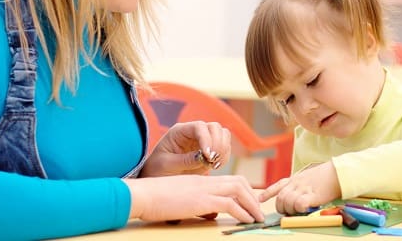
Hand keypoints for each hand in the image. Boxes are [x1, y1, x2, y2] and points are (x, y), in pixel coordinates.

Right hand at [124, 174, 264, 222]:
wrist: (142, 194)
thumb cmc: (155, 199)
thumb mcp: (180, 198)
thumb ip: (196, 202)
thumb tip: (209, 214)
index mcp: (201, 180)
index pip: (230, 179)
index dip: (245, 190)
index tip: (252, 202)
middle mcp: (206, 181)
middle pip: (239, 182)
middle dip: (253, 196)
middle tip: (259, 211)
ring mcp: (204, 189)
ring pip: (238, 190)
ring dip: (252, 205)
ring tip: (258, 218)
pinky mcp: (201, 201)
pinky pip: (229, 204)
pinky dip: (242, 212)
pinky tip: (247, 221)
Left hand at [140, 121, 230, 176]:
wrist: (158, 176)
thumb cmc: (157, 169)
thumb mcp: (166, 165)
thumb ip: (184, 161)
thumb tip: (204, 157)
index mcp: (179, 131)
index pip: (199, 126)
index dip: (206, 138)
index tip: (208, 156)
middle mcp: (193, 133)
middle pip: (214, 127)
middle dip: (218, 143)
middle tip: (212, 161)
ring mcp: (203, 141)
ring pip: (223, 135)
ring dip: (223, 149)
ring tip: (215, 165)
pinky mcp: (210, 151)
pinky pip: (224, 148)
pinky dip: (224, 156)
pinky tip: (216, 166)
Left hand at [258, 161, 341, 214]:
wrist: (338, 173)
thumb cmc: (326, 177)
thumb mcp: (308, 178)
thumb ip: (300, 185)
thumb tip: (295, 197)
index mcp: (295, 179)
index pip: (278, 186)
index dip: (267, 193)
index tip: (260, 199)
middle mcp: (297, 183)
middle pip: (281, 197)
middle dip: (281, 207)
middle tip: (287, 212)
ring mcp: (303, 188)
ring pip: (288, 201)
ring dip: (290, 210)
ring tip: (297, 211)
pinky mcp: (313, 195)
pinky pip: (299, 203)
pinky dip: (299, 208)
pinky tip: (304, 208)